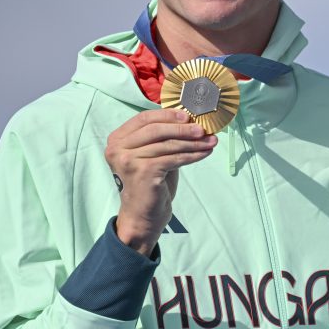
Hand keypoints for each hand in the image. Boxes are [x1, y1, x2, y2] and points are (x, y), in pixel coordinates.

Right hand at [105, 109, 216, 254]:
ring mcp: (128, 160)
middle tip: (203, 129)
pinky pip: (173, 159)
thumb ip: (162, 137)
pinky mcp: (142, 172)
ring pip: (168, 145)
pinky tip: (204, 153)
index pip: (144, 118)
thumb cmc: (150, 182)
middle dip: (183, 128)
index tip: (188, 115)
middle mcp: (117, 148)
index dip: (167, 115)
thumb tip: (190, 121)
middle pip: (156, 129)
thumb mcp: (152, 154)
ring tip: (211, 141)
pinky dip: (192, 155)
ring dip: (193, 143)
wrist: (143, 214)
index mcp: (117, 139)